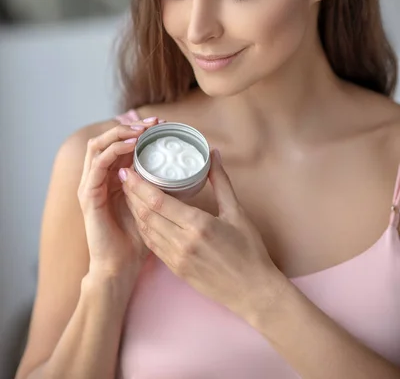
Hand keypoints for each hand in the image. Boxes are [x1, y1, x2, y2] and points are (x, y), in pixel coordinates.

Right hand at [77, 117, 160, 282]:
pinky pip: (98, 165)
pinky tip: (132, 146)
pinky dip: (114, 151)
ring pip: (97, 145)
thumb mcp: (152, 203)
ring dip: (120, 133)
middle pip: (108, 138)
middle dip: (130, 126)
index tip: (164, 124)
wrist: (120, 266)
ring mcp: (90, 184)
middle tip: (154, 122)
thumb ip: (158, 185)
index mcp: (113, 176)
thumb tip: (183, 170)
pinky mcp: (88, 195)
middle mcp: (99, 177)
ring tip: (142, 130)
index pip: (121, 142)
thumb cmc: (137, 238)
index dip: (139, 130)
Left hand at [121, 149, 286, 321]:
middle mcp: (182, 242)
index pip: (158, 202)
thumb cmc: (250, 251)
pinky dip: (144, 227)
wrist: (253, 293)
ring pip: (146, 230)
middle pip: (146, 214)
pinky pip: (152, 244)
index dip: (138, 185)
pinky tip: (142, 216)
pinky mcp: (175, 269)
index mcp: (197, 225)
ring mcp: (176, 258)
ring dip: (134, 210)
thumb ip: (221, 182)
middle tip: (124, 176)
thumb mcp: (237, 212)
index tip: (128, 170)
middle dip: (131, 194)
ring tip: (129, 192)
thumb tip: (213, 154)